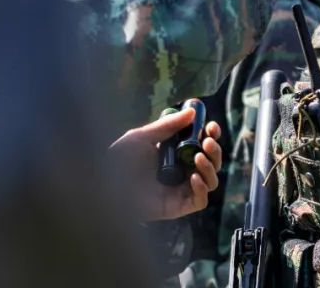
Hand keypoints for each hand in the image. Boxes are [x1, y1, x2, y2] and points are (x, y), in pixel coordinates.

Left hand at [108, 107, 222, 220]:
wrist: (104, 185)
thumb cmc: (118, 160)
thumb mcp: (142, 137)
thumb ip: (167, 126)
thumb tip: (192, 112)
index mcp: (175, 154)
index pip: (201, 145)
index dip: (211, 136)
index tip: (212, 127)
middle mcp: (181, 171)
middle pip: (211, 163)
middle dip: (215, 151)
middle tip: (207, 142)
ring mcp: (180, 190)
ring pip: (211, 181)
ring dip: (210, 167)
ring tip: (197, 157)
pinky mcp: (178, 206)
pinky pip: (200, 201)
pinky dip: (202, 189)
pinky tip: (193, 177)